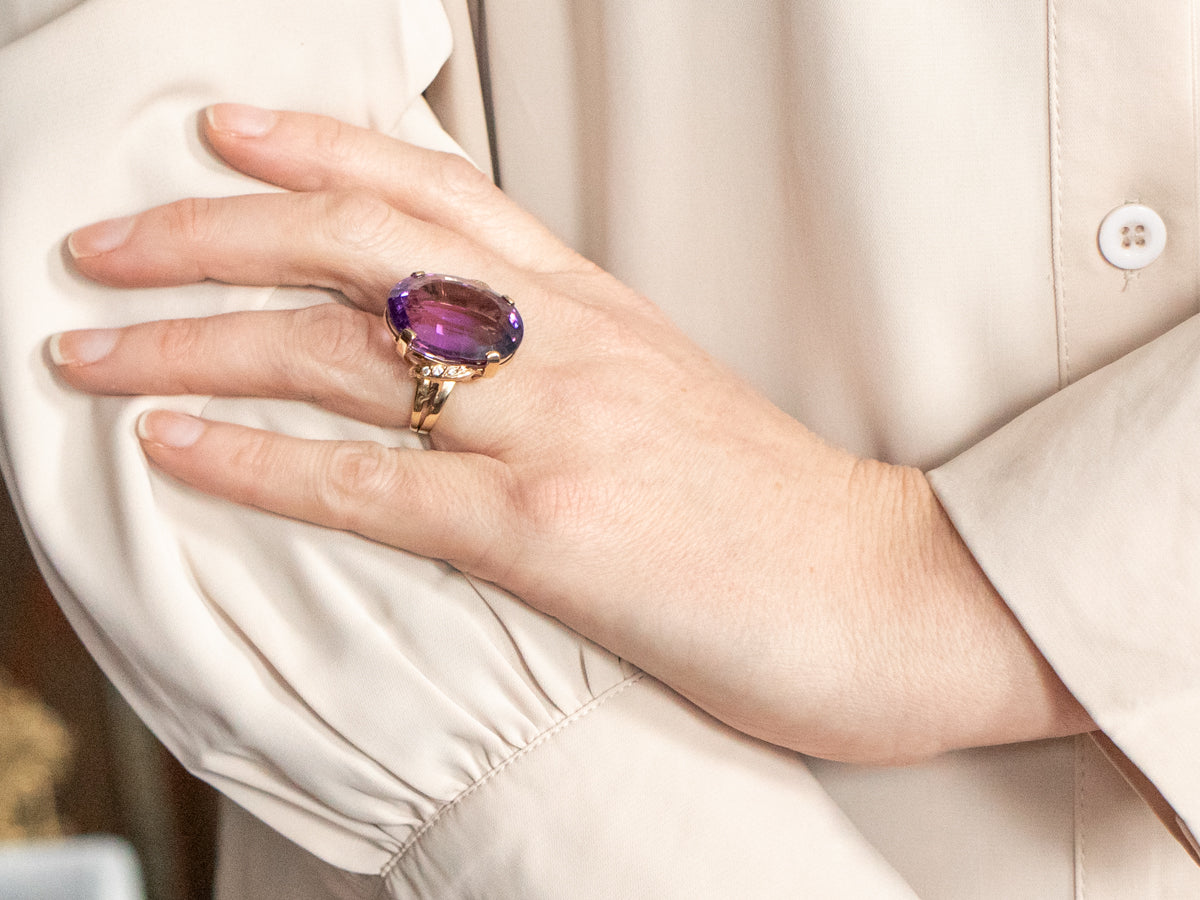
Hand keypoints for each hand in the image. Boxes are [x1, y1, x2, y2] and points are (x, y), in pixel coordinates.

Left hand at [53, 104, 1093, 763]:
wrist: (890, 592)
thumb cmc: (784, 512)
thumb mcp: (675, 403)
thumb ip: (576, 367)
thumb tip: (480, 368)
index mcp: (599, 309)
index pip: (440, 192)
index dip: (324, 148)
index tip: (230, 130)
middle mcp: (567, 344)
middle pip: (359, 247)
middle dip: (213, 230)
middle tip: (107, 238)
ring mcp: (555, 430)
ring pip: (339, 354)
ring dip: (193, 340)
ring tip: (88, 346)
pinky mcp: (548, 530)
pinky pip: (369, 484)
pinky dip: (257, 462)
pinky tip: (175, 446)